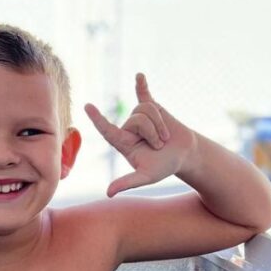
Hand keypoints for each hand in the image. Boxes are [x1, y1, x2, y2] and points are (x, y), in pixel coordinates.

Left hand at [85, 74, 197, 196]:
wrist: (184, 155)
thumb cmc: (163, 167)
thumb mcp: (145, 176)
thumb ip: (127, 182)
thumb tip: (109, 193)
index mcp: (123, 143)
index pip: (107, 129)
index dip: (98, 119)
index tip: (87, 106)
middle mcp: (129, 128)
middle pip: (136, 119)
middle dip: (152, 131)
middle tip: (159, 145)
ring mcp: (140, 116)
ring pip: (146, 109)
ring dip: (159, 124)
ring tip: (164, 137)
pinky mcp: (153, 107)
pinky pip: (145, 94)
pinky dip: (142, 84)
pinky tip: (139, 76)